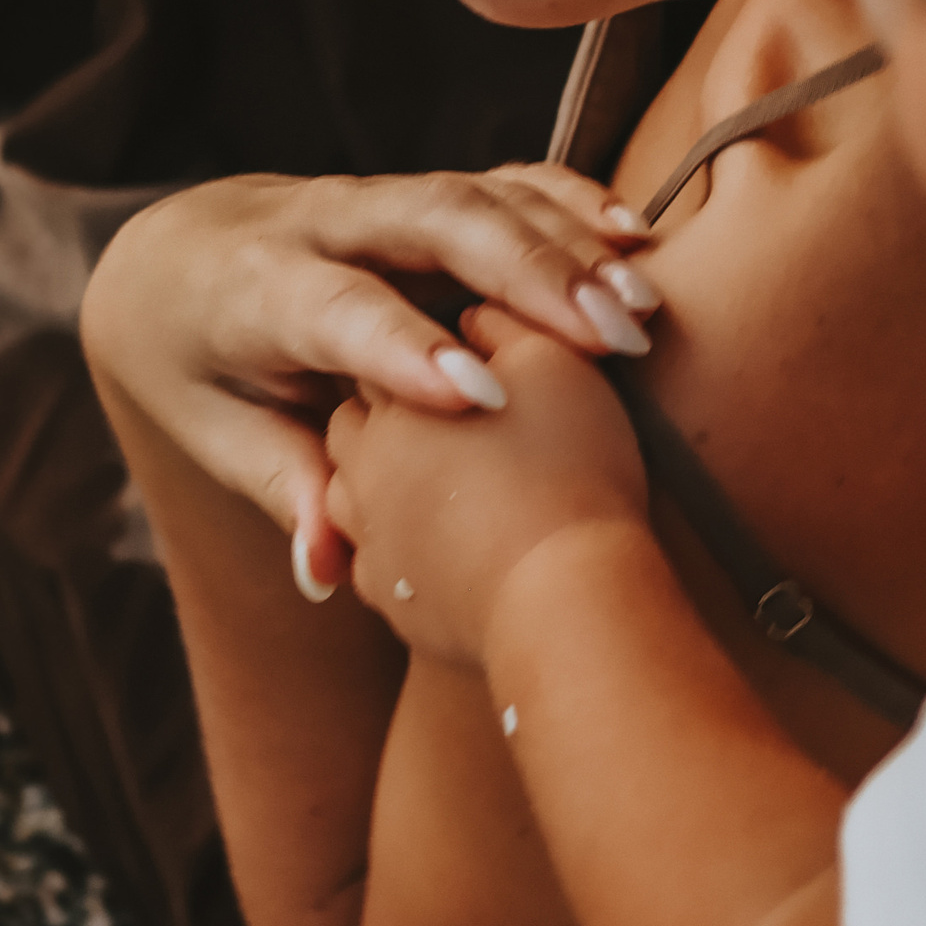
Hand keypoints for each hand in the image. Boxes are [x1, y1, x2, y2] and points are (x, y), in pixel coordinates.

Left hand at [78, 164, 658, 584]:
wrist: (178, 257)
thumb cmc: (203, 363)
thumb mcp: (220, 430)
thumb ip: (287, 487)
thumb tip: (326, 574)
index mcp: (257, 289)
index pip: (338, 309)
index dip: (404, 348)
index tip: (479, 398)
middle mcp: (323, 224)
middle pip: (432, 221)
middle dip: (529, 274)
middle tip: (613, 335)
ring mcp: (381, 197)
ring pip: (482, 195)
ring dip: (569, 246)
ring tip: (643, 305)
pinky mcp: (428, 190)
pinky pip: (506, 181)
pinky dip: (573, 203)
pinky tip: (637, 241)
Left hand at [332, 324, 650, 664]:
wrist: (564, 602)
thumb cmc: (566, 468)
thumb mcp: (554, 364)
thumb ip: (502, 325)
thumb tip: (472, 322)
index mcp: (390, 394)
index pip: (388, 346)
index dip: (433, 347)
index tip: (472, 354)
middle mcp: (359, 464)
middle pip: (363, 417)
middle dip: (402, 409)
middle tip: (467, 409)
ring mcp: (369, 539)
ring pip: (364, 493)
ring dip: (401, 480)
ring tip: (464, 478)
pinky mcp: (392, 600)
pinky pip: (391, 559)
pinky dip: (420, 544)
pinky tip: (469, 540)